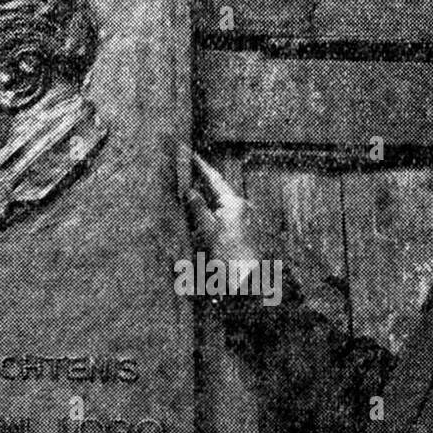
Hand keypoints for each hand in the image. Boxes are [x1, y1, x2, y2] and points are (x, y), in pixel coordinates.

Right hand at [182, 147, 262, 265]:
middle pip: (217, 192)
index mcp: (235, 203)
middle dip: (202, 185)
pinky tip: (201, 221)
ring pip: (219, 206)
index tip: (192, 154)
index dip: (202, 167)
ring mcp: (242, 220)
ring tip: (189, 201)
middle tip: (186, 176)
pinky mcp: (241, 232)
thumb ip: (198, 208)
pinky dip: (210, 217)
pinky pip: (222, 218)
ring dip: (204, 204)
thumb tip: (189, 191)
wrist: (246, 278)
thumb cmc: (230, 254)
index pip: (214, 180)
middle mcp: (241, 208)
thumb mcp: (209, 230)